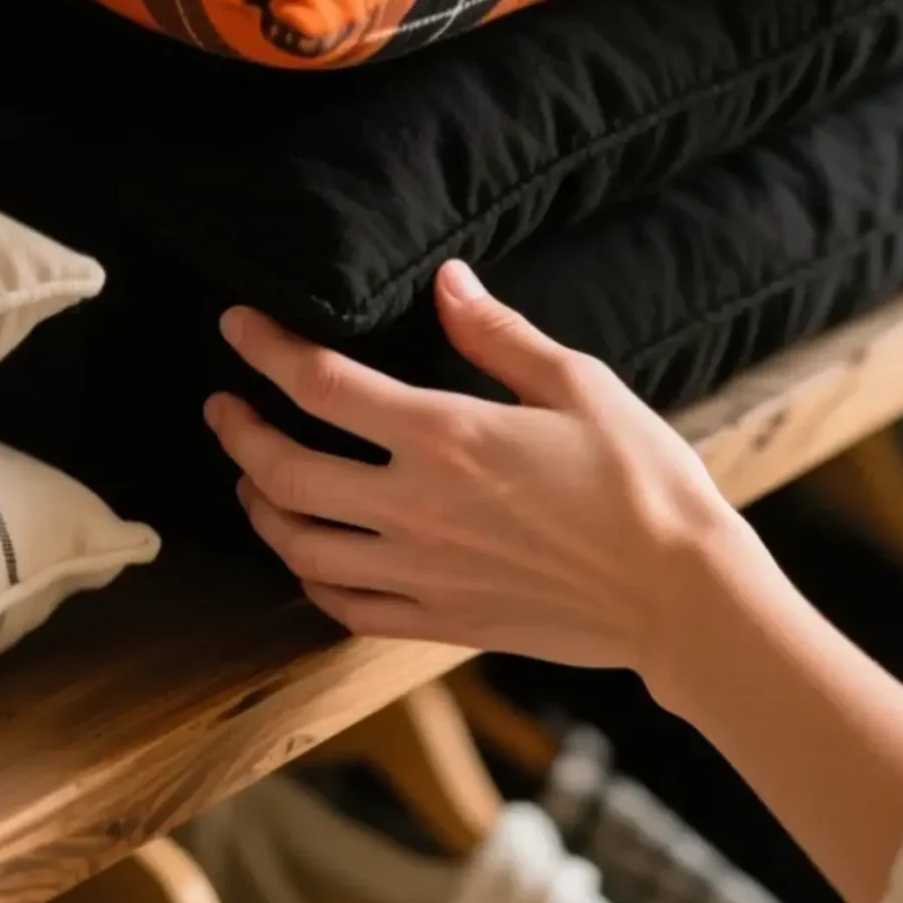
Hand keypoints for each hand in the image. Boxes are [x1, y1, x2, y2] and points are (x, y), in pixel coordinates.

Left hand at [203, 260, 750, 677]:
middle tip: (224, 407)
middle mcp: (416, 508)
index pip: (322, 385)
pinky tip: (308, 556)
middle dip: (239, 434)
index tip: (239, 327)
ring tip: (254, 481)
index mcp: (447, 436)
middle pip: (285, 471)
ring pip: (300, 546)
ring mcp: (422, 573)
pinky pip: (343, 606)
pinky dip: (308, 577)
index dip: (267, 350)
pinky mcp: (439, 622)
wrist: (678, 594)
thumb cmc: (642, 481)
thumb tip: (446, 280)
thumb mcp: (578, 384)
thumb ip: (498, 333)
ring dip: (262, 507)